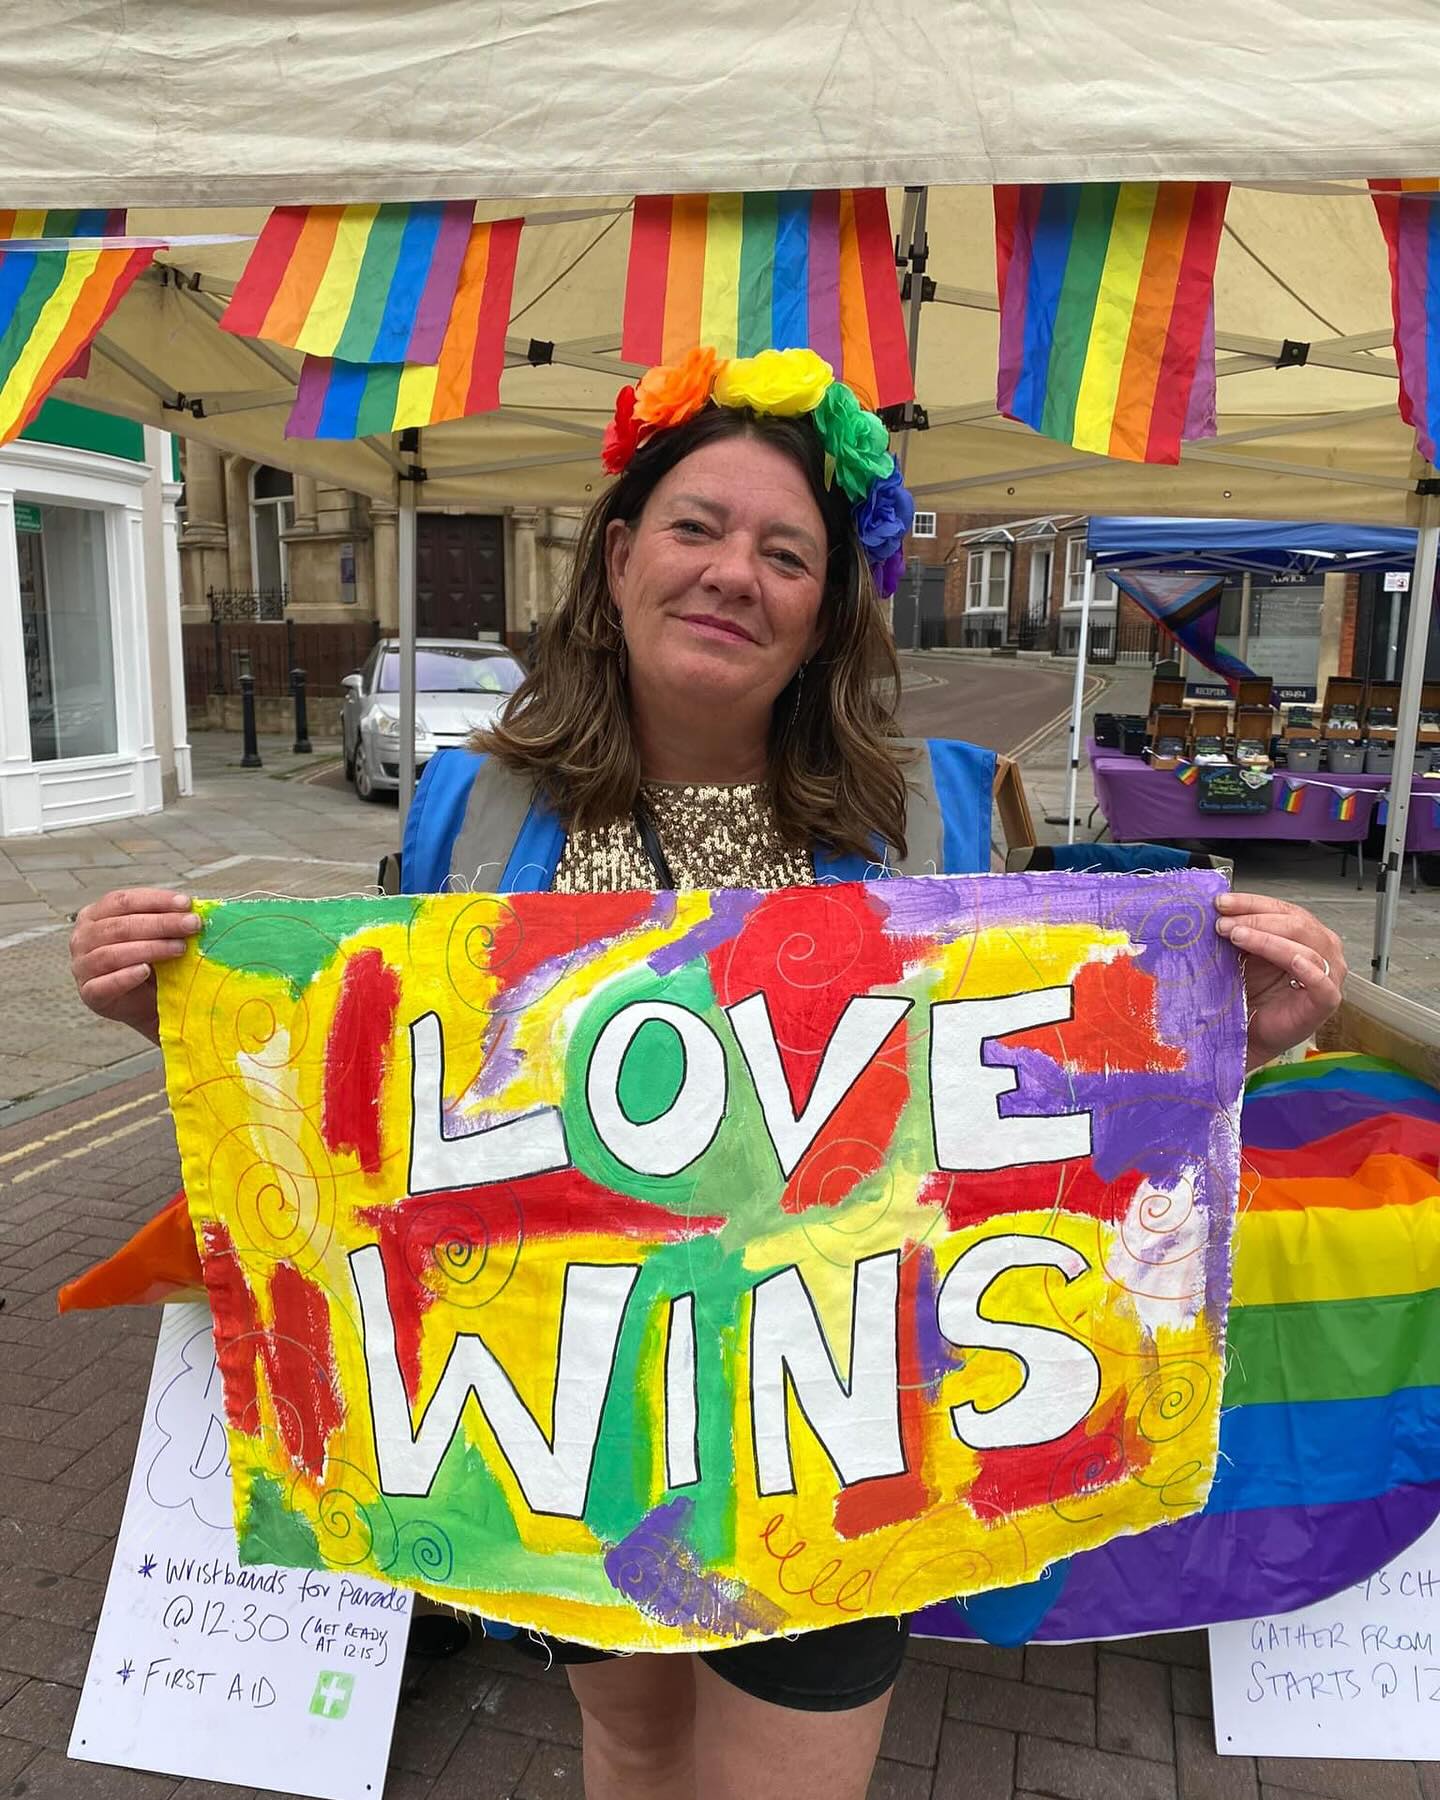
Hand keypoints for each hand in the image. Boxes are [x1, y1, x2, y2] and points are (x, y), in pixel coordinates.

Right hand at [70, 888, 200, 1043]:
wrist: (149, 1002)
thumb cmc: (152, 961)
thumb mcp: (158, 935)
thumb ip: (167, 919)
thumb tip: (192, 909)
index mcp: (96, 914)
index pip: (124, 901)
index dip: (156, 901)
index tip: (186, 903)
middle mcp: (83, 937)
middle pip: (121, 926)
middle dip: (161, 923)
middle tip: (192, 925)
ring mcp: (82, 966)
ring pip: (112, 953)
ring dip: (150, 949)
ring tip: (180, 948)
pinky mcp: (89, 993)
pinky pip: (104, 984)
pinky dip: (125, 976)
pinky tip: (146, 971)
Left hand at [1215, 892, 1345, 1071]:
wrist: (1247, 1033)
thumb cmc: (1249, 993)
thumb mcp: (1242, 954)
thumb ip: (1239, 931)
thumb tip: (1218, 909)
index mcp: (1304, 932)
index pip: (1281, 909)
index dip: (1251, 903)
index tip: (1221, 902)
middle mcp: (1321, 949)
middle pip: (1295, 923)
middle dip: (1255, 919)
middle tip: (1223, 923)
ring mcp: (1328, 975)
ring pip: (1304, 947)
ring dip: (1267, 939)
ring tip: (1236, 936)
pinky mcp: (1326, 1001)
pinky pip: (1321, 982)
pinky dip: (1308, 969)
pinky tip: (1293, 961)